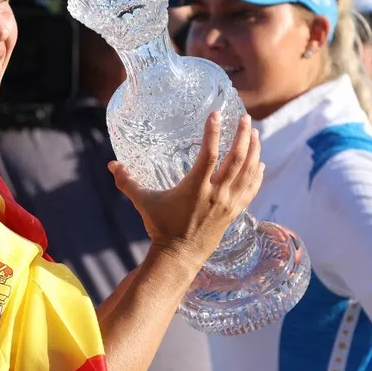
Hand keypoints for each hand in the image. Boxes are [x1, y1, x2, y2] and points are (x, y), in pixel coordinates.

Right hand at [109, 112, 263, 270]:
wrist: (180, 256)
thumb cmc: (162, 227)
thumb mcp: (144, 202)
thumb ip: (128, 182)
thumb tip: (111, 165)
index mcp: (195, 188)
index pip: (209, 154)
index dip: (213, 133)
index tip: (216, 114)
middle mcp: (216, 194)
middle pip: (236, 160)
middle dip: (243, 136)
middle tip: (245, 118)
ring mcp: (228, 203)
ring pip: (247, 172)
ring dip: (253, 151)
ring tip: (254, 134)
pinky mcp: (234, 212)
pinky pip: (251, 190)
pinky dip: (257, 175)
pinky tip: (260, 163)